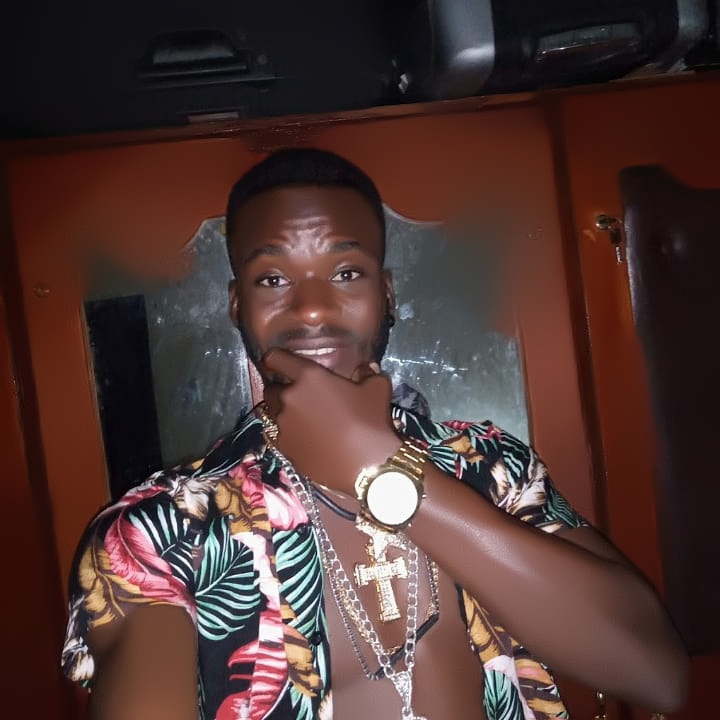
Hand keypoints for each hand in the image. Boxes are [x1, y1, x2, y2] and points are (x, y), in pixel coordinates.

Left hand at [262, 349, 401, 493]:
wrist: (367, 466)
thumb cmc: (371, 421)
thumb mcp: (377, 389)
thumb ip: (367, 373)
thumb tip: (364, 368)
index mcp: (308, 377)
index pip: (275, 358)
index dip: (274, 358)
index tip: (278, 362)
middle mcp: (289, 398)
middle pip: (271, 389)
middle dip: (280, 390)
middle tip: (298, 396)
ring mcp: (284, 426)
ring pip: (275, 414)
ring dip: (286, 414)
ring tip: (305, 421)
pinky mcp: (285, 449)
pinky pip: (282, 436)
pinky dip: (291, 435)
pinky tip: (309, 441)